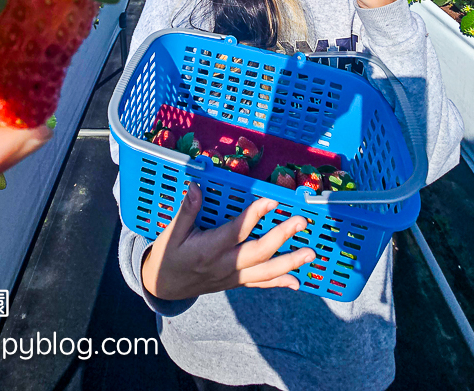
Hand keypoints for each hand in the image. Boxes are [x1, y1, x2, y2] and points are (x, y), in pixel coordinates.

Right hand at [140, 180, 314, 299]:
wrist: (163, 287)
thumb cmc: (167, 255)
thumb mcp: (171, 232)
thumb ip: (187, 210)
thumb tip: (196, 185)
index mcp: (208, 249)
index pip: (237, 230)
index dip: (255, 215)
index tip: (272, 200)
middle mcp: (224, 265)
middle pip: (259, 252)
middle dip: (282, 236)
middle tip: (301, 222)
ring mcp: (232, 277)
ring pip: (265, 272)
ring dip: (290, 262)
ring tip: (310, 252)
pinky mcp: (235, 282)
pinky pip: (260, 284)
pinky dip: (279, 282)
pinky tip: (297, 281)